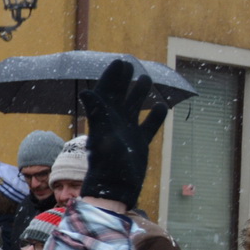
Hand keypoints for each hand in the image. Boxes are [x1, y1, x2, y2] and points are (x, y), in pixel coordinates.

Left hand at [79, 59, 167, 210]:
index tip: (118, 62)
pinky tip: (162, 106)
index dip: (111, 77)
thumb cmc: (108, 163)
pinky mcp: (140, 143)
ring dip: (139, 94)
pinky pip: (149, 126)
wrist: (116, 188)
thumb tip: (86, 91)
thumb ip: (97, 113)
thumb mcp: (103, 135)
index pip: (107, 92)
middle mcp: (115, 123)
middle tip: (128, 64)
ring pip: (135, 108)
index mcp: (105, 118)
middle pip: (120, 96)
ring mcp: (128, 133)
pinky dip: (155, 116)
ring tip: (146, 79)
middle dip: (123, 81)